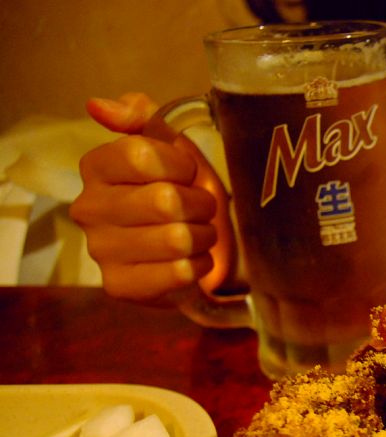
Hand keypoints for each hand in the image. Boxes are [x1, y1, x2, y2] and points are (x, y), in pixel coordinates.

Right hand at [70, 93, 234, 304]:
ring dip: (203, 236)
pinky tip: (192, 260)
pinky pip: (179, 272)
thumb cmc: (186, 192)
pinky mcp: (120, 286)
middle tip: (200, 208)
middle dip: (200, 204)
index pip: (142, 154)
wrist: (200, 249)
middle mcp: (88, 207)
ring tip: (198, 233)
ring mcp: (100, 250)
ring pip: (176, 238)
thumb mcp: (174, 147)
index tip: (188, 174)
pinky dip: (199, 265)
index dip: (181, 165)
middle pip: (165, 200)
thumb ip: (144, 117)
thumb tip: (99, 105)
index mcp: (96, 167)